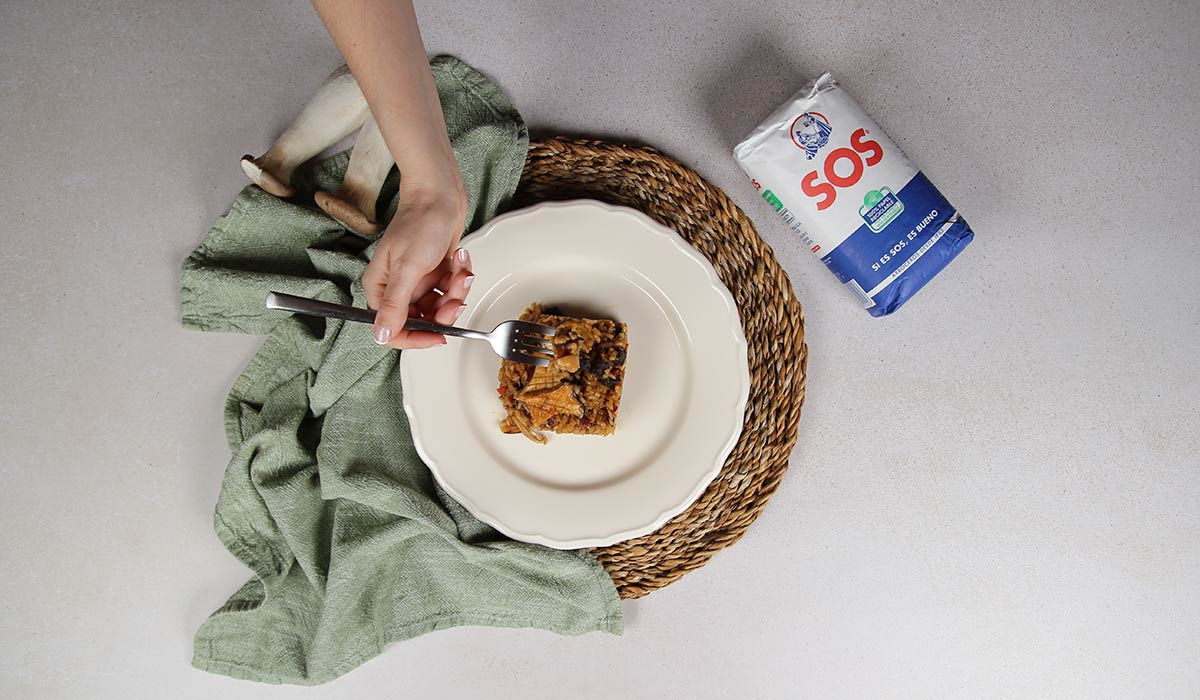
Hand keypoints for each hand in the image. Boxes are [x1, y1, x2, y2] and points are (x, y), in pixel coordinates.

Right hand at [363, 186, 471, 348]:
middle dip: (443, 311)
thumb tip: (382, 335)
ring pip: (440, 307)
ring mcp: (417, 281)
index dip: (416, 338)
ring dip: (455, 291)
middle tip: (453, 298)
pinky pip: (450, 290)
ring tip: (459, 271)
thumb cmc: (419, 222)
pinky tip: (459, 259)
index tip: (438, 337)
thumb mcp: (407, 267)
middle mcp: (397, 288)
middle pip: (422, 321)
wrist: (440, 195)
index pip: (393, 330)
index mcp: (381, 289)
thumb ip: (396, 304)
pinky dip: (459, 278)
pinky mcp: (434, 273)